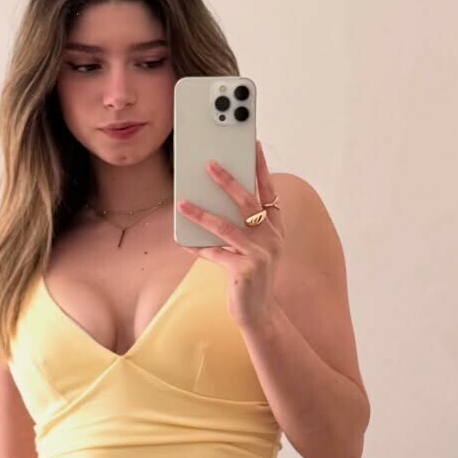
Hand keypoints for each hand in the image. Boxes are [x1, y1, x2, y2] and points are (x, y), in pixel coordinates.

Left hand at [175, 137, 283, 334]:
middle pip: (248, 202)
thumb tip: (210, 201)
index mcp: (275, 228)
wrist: (259, 313)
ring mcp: (260, 255)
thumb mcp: (250, 247)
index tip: (254, 144)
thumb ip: (239, 226)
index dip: (261, 168)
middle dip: (228, 181)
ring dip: (202, 214)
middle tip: (209, 164)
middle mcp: (271, 238)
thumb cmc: (250, 276)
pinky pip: (215, 253)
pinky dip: (197, 247)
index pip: (268, 191)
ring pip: (227, 227)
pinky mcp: (245, 271)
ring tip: (182, 203)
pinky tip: (183, 240)